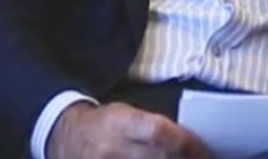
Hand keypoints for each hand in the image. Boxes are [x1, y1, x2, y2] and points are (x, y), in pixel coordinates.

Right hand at [47, 101, 208, 158]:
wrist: (65, 138)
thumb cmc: (101, 124)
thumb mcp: (125, 114)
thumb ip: (153, 128)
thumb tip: (187, 144)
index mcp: (119, 123)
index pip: (158, 131)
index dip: (185, 143)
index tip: (202, 150)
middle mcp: (112, 148)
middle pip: (159, 158)